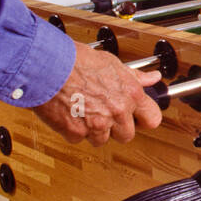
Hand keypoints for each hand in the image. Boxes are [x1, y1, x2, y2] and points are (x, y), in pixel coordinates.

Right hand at [33, 42, 162, 146]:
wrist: (48, 65)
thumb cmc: (77, 60)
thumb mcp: (112, 63)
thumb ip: (135, 76)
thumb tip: (152, 78)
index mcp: (131, 94)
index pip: (152, 119)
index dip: (144, 119)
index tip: (138, 118)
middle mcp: (117, 111)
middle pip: (127, 135)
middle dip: (117, 128)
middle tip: (105, 115)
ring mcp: (97, 124)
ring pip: (102, 140)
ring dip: (94, 130)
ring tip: (84, 111)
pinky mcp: (76, 132)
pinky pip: (79, 138)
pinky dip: (73, 130)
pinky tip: (69, 113)